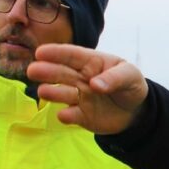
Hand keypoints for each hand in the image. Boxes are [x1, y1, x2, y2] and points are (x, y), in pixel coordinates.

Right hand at [27, 43, 149, 133]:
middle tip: (33, 70)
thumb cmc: (130, 85)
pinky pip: (72, 115)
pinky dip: (67, 116)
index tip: (41, 52)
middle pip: (61, 73)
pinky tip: (63, 115)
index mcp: (91, 62)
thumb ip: (115, 78)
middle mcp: (80, 78)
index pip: (72, 55)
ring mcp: (79, 97)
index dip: (56, 53)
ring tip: (43, 92)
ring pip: (62, 93)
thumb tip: (95, 84)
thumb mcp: (130, 76)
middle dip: (47, 71)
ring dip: (52, 92)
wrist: (136, 112)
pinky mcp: (81, 115)